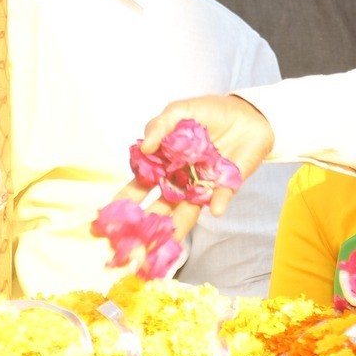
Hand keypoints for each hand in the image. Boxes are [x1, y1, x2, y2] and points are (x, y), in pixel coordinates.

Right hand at [119, 95, 274, 237]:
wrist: (248, 113)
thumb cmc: (209, 112)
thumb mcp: (181, 111)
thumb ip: (160, 125)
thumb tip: (146, 146)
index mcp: (163, 164)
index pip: (139, 187)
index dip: (123, 202)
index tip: (107, 219)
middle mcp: (180, 180)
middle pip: (159, 206)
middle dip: (145, 225)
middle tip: (130, 244)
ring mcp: (202, 185)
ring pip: (186, 211)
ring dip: (177, 227)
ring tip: (165, 244)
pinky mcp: (226, 184)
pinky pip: (221, 197)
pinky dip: (218, 203)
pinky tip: (216, 209)